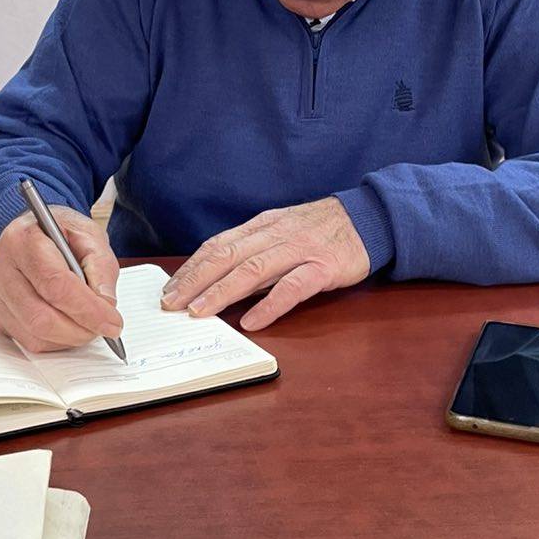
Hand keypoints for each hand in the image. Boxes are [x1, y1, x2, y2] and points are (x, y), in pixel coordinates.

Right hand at [0, 206, 121, 351]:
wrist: (33, 232)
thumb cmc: (59, 232)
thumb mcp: (89, 235)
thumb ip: (101, 266)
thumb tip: (105, 303)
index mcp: (23, 239)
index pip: (55, 284)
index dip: (87, 309)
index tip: (112, 322)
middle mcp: (1, 267)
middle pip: (41, 316)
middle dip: (80, 329)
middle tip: (105, 328)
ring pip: (34, 334)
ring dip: (70, 338)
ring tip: (89, 325)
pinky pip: (27, 341)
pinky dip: (56, 342)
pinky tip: (69, 327)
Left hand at [160, 197, 369, 330]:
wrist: (369, 217)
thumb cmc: (322, 229)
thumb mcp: (282, 230)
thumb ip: (254, 250)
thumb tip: (220, 279)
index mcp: (262, 226)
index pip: (218, 246)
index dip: (192, 268)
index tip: (170, 288)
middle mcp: (275, 235)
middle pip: (227, 256)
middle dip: (195, 280)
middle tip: (171, 303)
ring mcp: (299, 250)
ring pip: (252, 270)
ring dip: (222, 292)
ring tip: (200, 311)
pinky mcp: (323, 267)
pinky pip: (292, 287)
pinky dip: (270, 304)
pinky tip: (252, 321)